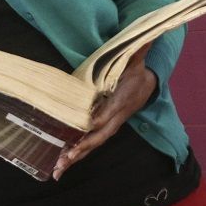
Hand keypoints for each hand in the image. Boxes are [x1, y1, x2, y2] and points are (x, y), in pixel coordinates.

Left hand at [53, 43, 156, 180]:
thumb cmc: (136, 71)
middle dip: (82, 148)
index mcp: (122, 100)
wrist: (147, 86)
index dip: (98, 119)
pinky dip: (76, 155)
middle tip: (65, 159)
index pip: (110, 112)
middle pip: (99, 136)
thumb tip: (145, 36)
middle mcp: (115, 117)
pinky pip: (89, 144)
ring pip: (92, 144)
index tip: (86, 125)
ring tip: (59, 169)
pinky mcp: (103, 129)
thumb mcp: (136, 58)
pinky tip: (61, 163)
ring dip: (76, 157)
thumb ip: (137, 48)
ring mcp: (109, 126)